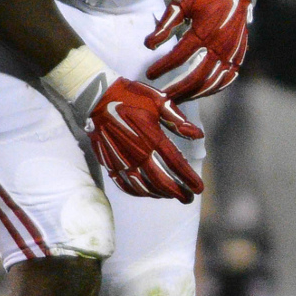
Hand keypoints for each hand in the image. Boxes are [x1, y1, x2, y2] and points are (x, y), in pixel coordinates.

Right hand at [87, 78, 204, 202]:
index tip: (199, 188)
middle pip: (161, 181)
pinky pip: (124, 184)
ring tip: (171, 196)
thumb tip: (198, 135)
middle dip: (178, 193)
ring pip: (143, 186)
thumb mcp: (159, 101)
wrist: (96, 98)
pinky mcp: (109, 162)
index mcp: (152, 138)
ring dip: (159, 194)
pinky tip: (147, 192)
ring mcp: (121, 160)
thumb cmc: (131, 97)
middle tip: (189, 199)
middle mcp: (137, 153)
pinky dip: (138, 192)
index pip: (176, 164)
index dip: (189, 179)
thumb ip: (178, 120)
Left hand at [144, 0, 252, 101]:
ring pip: (213, 81)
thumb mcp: (181, 1)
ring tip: (179, 98)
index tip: (149, 74)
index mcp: (204, 30)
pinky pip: (228, 78)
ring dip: (195, 93)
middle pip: (197, 76)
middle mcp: (221, 44)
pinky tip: (201, 92)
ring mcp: (232, 52)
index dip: (162, 67)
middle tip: (162, 96)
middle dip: (177, 89)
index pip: (179, 57)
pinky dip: (214, 88)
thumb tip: (149, 45)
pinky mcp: (240, 54)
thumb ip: (165, 24)